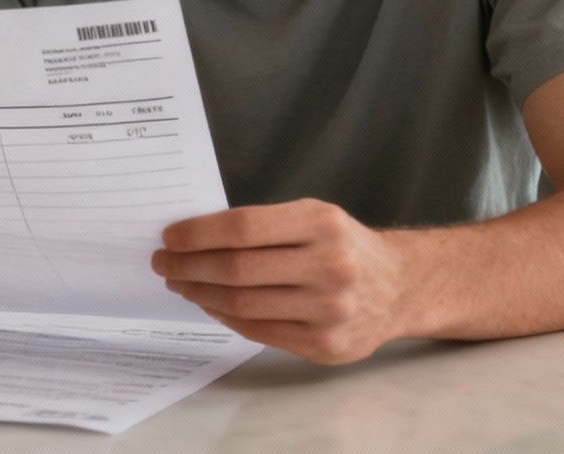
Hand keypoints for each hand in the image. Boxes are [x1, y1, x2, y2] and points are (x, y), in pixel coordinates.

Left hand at [152, 198, 410, 364]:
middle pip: (237, 269)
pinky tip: (210, 304)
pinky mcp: (324, 345)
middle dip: (189, 266)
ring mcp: (328, 311)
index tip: (170, 237)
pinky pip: (258, 331)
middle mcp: (329, 266)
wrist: (399, 288)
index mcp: (322, 224)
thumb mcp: (316, 217)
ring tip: (182, 283)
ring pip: (242, 305)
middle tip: (164, 263)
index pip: (244, 228)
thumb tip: (195, 238)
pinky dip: (225, 316)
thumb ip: (265, 226)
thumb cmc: (344, 246)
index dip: (198, 234)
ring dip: (200, 294)